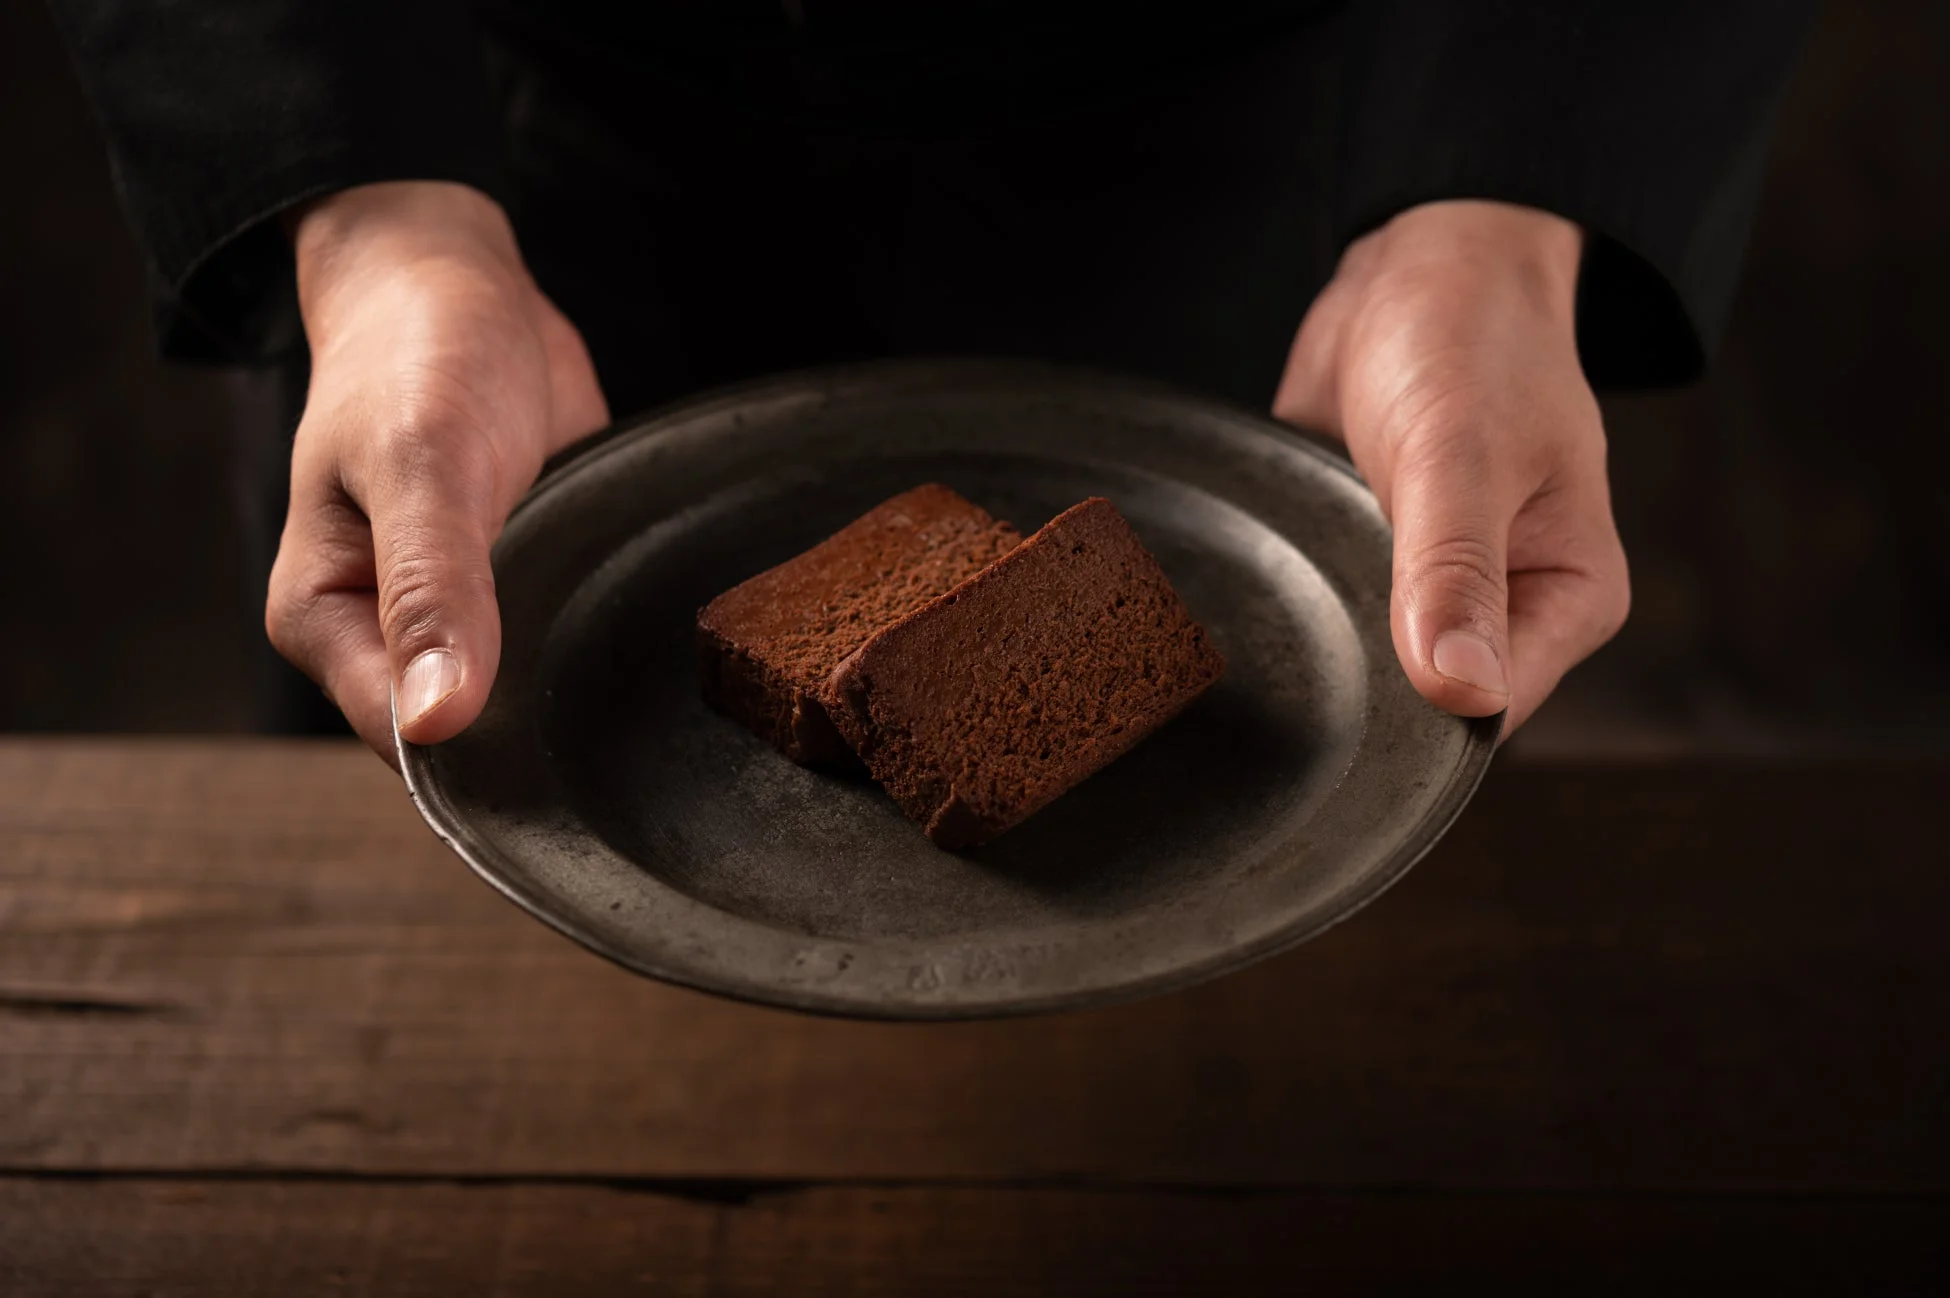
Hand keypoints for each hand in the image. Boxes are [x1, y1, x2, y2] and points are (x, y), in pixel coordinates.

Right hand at [267, 181, 608, 761]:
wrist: (456, 285)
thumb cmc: (414, 359)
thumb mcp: (423, 466)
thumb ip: (431, 592)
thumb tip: (434, 722)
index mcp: (323, 622)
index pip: (404, 737)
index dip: (477, 746)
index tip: (551, 728)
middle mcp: (385, 635)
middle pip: (469, 731)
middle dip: (534, 722)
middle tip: (605, 690)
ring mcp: (459, 618)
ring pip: (523, 695)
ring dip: (575, 683)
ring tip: (622, 651)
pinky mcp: (518, 593)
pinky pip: (562, 646)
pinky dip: (597, 638)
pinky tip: (632, 627)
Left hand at [1274, 200, 1630, 734]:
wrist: (1418, 269)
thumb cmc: (1470, 343)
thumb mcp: (1461, 456)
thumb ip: (1456, 574)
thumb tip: (1462, 692)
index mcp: (1569, 600)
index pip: (1492, 712)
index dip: (1421, 715)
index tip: (1356, 682)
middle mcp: (1507, 610)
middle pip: (1424, 702)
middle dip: (1361, 684)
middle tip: (1299, 636)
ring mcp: (1433, 594)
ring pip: (1366, 665)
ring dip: (1318, 640)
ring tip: (1281, 601)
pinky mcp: (1371, 569)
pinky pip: (1325, 617)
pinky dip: (1291, 603)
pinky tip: (1259, 590)